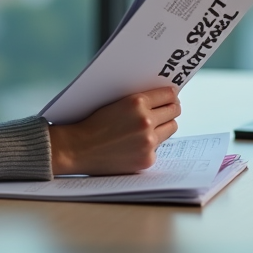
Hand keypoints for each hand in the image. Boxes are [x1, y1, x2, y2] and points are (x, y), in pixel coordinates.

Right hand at [47, 86, 180, 175]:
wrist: (77, 148)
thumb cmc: (92, 124)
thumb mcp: (114, 103)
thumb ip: (137, 101)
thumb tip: (161, 98)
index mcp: (136, 103)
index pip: (168, 94)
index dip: (170, 94)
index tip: (171, 96)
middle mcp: (145, 121)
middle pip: (174, 111)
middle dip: (170, 108)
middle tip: (167, 109)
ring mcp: (148, 142)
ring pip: (171, 128)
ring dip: (164, 126)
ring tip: (152, 126)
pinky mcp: (147, 158)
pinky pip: (159, 148)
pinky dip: (151, 145)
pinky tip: (137, 143)